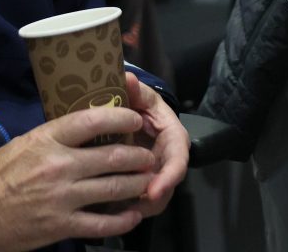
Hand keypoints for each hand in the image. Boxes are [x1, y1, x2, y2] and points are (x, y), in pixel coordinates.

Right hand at [0, 105, 154, 251]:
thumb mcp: (22, 144)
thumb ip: (54, 138)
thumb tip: (85, 129)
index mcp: (46, 139)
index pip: (93, 121)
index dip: (121, 119)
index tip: (135, 120)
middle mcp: (58, 165)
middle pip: (113, 157)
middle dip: (138, 157)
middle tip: (149, 156)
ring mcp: (61, 198)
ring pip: (114, 189)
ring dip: (137, 185)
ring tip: (148, 181)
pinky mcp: (60, 226)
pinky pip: (102, 224)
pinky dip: (122, 220)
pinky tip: (132, 215)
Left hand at [123, 71, 189, 216]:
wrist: (128, 115)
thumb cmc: (137, 103)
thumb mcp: (137, 94)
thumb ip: (134, 89)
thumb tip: (128, 78)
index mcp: (172, 135)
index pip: (178, 158)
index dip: (169, 176)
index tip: (153, 190)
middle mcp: (168, 157)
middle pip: (167, 184)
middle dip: (153, 198)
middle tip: (131, 207)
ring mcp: (157, 172)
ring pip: (154, 199)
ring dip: (138, 206)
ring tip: (116, 209)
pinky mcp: (144, 183)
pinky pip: (140, 202)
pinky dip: (127, 208)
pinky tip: (109, 209)